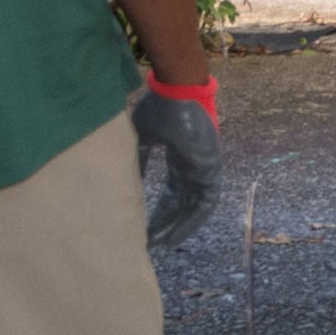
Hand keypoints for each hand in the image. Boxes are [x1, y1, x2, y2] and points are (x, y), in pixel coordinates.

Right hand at [131, 75, 221, 246]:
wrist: (178, 91)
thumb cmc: (160, 108)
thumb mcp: (142, 139)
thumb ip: (137, 161)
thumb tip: (123, 184)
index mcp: (180, 157)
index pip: (171, 190)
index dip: (159, 209)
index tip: (144, 226)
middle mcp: (193, 165)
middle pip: (180, 201)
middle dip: (165, 222)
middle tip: (148, 241)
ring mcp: (205, 167)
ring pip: (193, 206)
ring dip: (177, 225)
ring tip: (158, 243)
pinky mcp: (212, 169)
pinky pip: (206, 203)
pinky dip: (191, 221)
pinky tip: (175, 235)